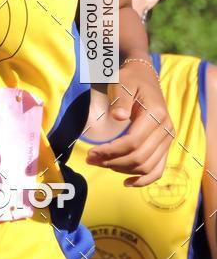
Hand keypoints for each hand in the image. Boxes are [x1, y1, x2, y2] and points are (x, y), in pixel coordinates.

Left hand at [85, 59, 173, 185]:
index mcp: (156, 114)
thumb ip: (121, 99)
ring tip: (101, 164)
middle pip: (139, 157)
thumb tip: (119, 116)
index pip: (133, 142)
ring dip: (123, 170)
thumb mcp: (122, 83)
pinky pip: (158, 169)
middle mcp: (166, 129)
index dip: (111, 151)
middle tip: (90, 159)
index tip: (91, 153)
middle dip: (112, 162)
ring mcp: (167, 139)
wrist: (143, 76)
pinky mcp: (165, 145)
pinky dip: (144, 180)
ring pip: (147, 166)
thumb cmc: (129, 79)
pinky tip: (127, 182)